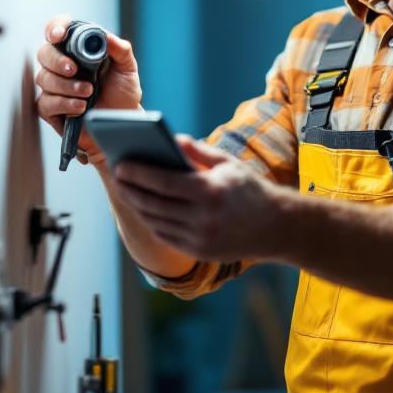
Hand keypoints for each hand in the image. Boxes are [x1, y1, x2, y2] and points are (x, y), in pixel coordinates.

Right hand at [34, 14, 142, 164]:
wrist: (122, 122)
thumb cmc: (122, 93)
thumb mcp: (127, 68)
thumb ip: (121, 50)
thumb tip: (107, 36)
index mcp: (78, 49)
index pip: (58, 29)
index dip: (55, 28)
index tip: (59, 35)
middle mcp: (63, 64)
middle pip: (44, 53)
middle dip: (57, 61)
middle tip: (74, 69)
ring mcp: (55, 86)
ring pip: (44, 78)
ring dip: (67, 86)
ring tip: (88, 92)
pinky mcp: (51, 108)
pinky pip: (45, 102)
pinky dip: (64, 103)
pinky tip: (80, 106)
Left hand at [111, 136, 283, 261]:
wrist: (275, 227)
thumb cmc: (250, 189)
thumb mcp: (228, 164)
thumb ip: (198, 151)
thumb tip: (170, 140)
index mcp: (210, 191)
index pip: (164, 182)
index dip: (139, 173)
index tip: (120, 165)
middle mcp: (203, 218)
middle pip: (154, 204)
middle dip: (131, 190)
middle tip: (117, 177)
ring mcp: (200, 238)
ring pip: (156, 222)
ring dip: (138, 206)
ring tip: (126, 191)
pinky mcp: (199, 252)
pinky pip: (166, 236)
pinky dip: (152, 222)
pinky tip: (144, 209)